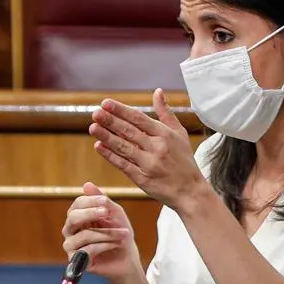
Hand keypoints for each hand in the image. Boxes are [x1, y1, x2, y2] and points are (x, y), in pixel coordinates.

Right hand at [61, 182, 141, 279]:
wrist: (127, 257)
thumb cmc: (119, 233)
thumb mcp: (115, 213)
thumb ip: (102, 200)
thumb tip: (86, 184)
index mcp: (78, 216)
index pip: (77, 204)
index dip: (91, 201)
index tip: (105, 202)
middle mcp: (70, 230)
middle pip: (73, 217)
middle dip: (91, 214)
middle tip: (106, 212)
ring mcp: (71, 245)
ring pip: (85, 235)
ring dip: (107, 234)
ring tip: (123, 234)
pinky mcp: (76, 260)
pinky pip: (88, 250)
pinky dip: (106, 245)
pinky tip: (116, 244)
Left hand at [90, 88, 207, 210]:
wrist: (190, 191)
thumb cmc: (184, 162)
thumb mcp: (180, 134)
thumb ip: (166, 113)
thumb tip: (157, 92)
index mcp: (165, 134)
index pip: (139, 118)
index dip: (121, 110)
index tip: (106, 103)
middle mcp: (157, 148)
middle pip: (129, 131)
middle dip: (110, 121)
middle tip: (95, 113)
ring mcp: (149, 164)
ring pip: (123, 147)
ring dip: (106, 137)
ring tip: (93, 127)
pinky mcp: (142, 179)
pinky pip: (123, 164)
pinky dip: (110, 155)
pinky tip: (99, 146)